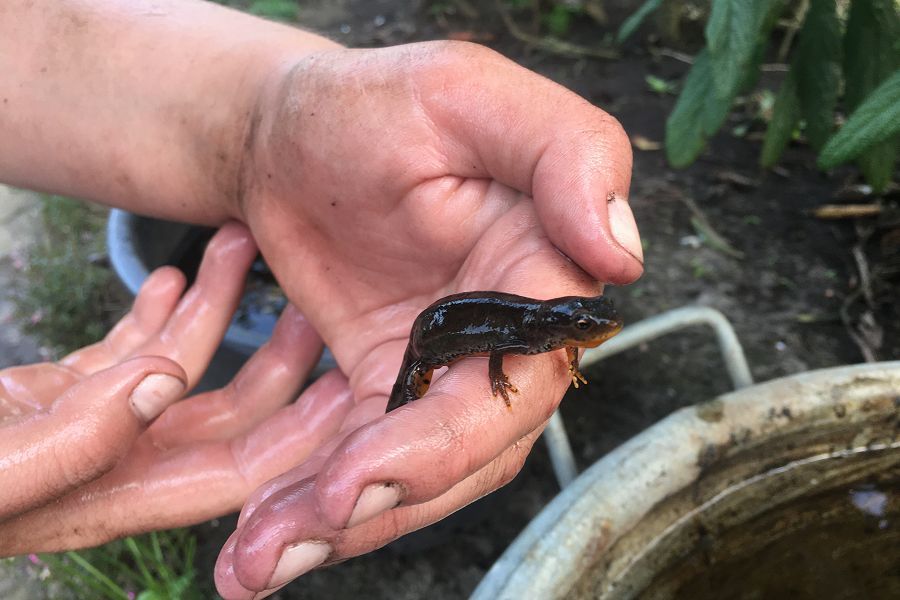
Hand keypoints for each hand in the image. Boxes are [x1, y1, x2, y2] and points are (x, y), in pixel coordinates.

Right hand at [0, 223, 350, 553]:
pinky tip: (180, 274)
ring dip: (215, 312)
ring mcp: (83, 426)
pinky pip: (123, 353)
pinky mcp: (50, 395)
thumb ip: (77, 438)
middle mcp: (109, 464)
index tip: (346, 378)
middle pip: (224, 417)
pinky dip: (155, 314)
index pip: (236, 472)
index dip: (300, 433)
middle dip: (273, 361)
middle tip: (313, 299)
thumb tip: (165, 386)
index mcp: (109, 496)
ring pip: (175, 371)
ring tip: (240, 245)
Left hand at [216, 41, 642, 597]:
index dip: (440, 446)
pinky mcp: (389, 382)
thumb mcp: (468, 94)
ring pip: (412, 475)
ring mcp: (444, 368)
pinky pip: (363, 456)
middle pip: (461, 455)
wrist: (290, 132)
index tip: (352, 479)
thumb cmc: (377, 103)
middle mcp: (505, 336)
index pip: (516, 387)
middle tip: (275, 547)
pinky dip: (317, 498)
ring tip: (249, 563)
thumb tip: (619, 255)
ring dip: (339, 525)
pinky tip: (260, 527)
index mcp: (540, 275)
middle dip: (377, 510)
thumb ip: (565, 156)